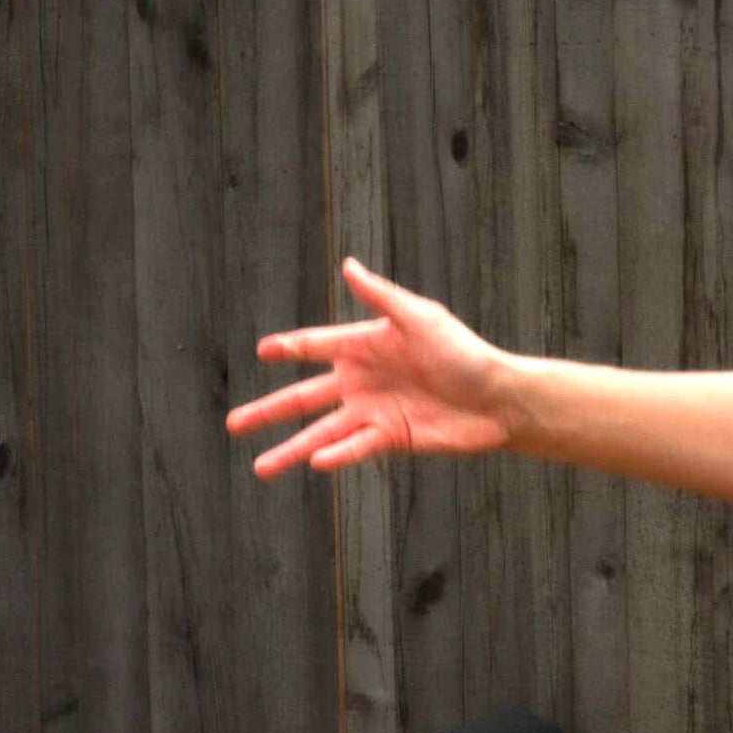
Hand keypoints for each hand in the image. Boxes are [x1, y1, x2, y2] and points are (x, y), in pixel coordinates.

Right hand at [226, 258, 508, 476]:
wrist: (498, 398)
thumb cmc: (465, 352)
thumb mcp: (422, 318)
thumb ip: (381, 297)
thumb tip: (348, 265)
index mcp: (365, 346)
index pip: (316, 346)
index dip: (289, 348)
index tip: (262, 351)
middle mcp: (362, 381)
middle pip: (304, 397)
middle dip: (269, 411)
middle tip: (233, 424)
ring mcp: (374, 412)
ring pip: (321, 432)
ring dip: (291, 449)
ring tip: (260, 467)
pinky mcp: (391, 439)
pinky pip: (355, 447)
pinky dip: (336, 455)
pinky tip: (315, 462)